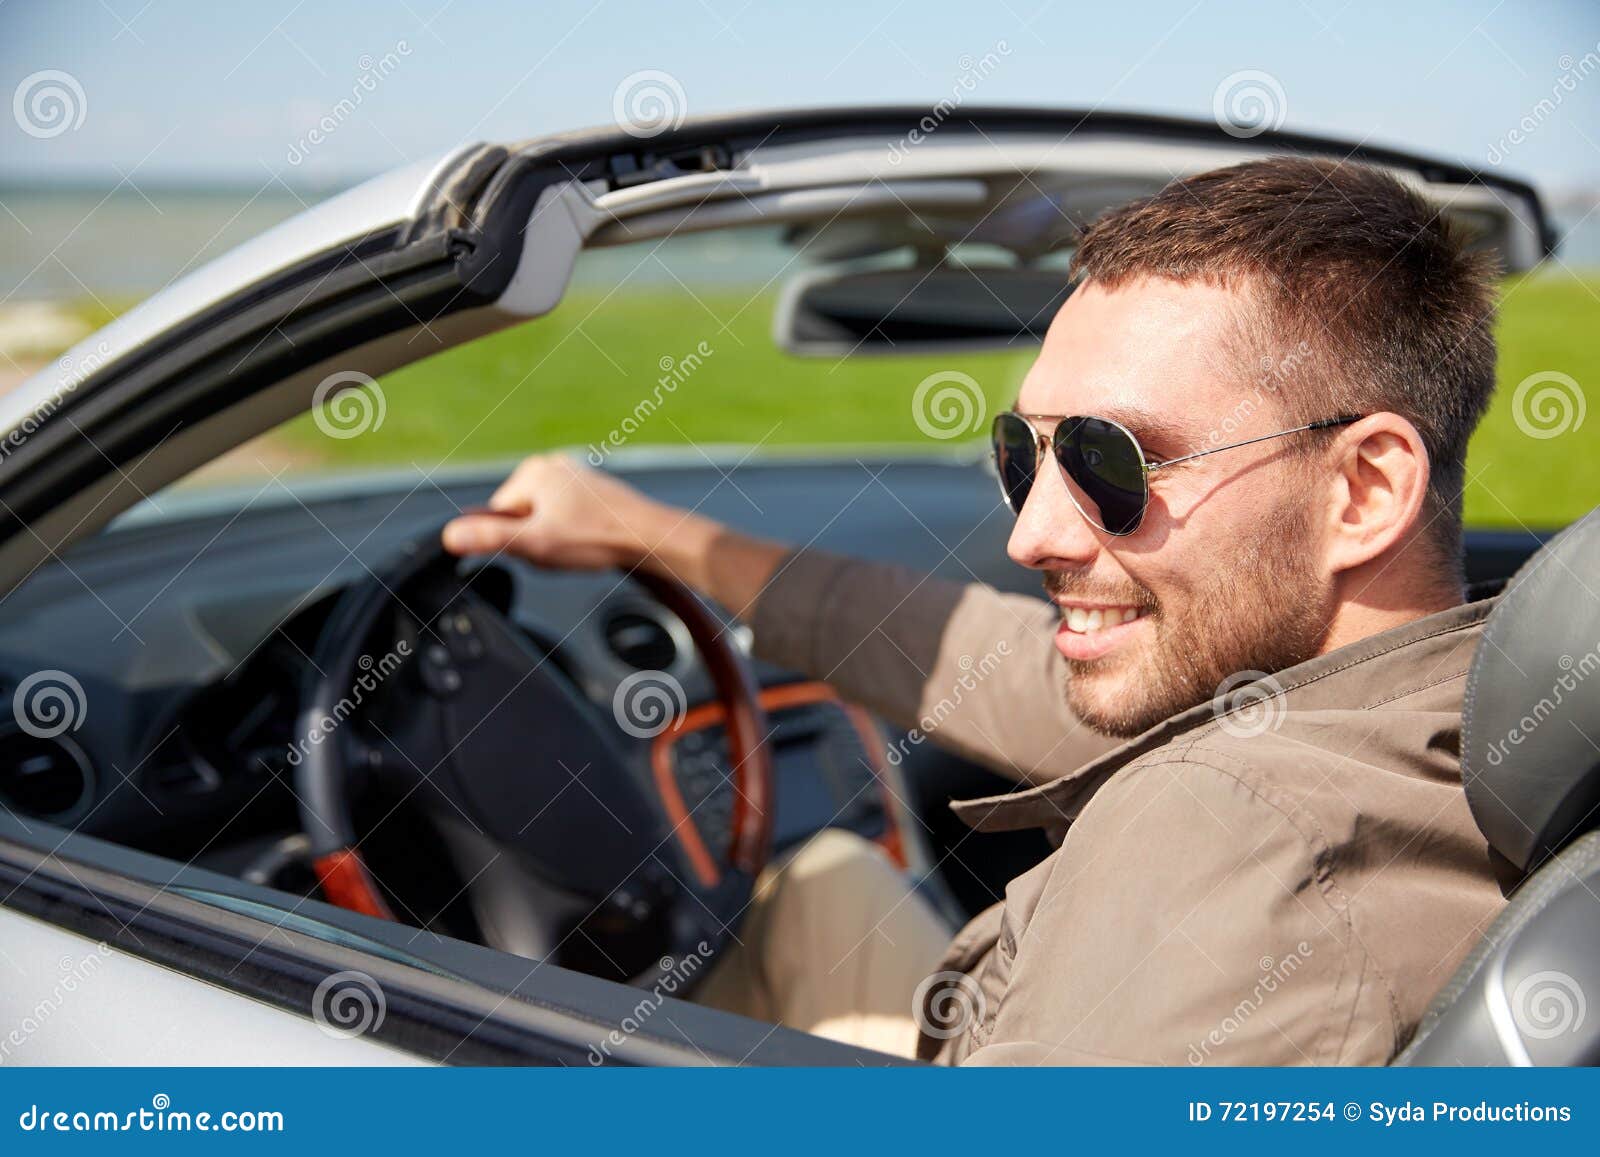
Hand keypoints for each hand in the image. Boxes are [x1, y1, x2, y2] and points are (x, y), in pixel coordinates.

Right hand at [441, 453, 667, 570]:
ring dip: (557, 540)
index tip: (540, 547)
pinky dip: (575, 534)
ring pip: (546, 520)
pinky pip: (567, 518)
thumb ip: (491, 540)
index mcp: (533, 472)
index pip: (498, 515)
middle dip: (537, 539)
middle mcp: (552, 466)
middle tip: (562, 548)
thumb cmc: (597, 538)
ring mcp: (574, 476)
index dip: (515, 540)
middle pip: (522, 517)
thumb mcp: (536, 544)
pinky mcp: (592, 490)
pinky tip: (590, 541)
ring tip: (579, 545)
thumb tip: (450, 536)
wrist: (648, 537)